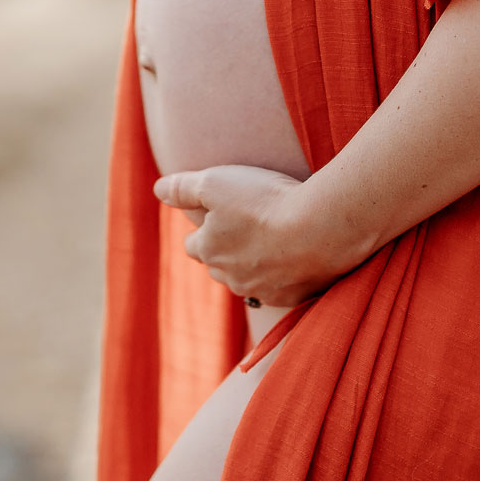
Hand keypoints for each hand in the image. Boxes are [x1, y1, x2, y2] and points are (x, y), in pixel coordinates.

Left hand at [152, 165, 367, 307]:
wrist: (320, 229)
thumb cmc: (264, 201)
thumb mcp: (214, 182)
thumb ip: (182, 187)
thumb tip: (159, 190)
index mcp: (209, 251)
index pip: (193, 245)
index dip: (202, 231)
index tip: (217, 217)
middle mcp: (231, 278)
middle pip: (219, 266)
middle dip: (227, 251)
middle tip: (246, 228)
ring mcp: (263, 291)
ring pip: (249, 280)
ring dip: (256, 265)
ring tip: (274, 242)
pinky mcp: (294, 298)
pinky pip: (282, 288)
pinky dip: (286, 275)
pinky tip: (298, 256)